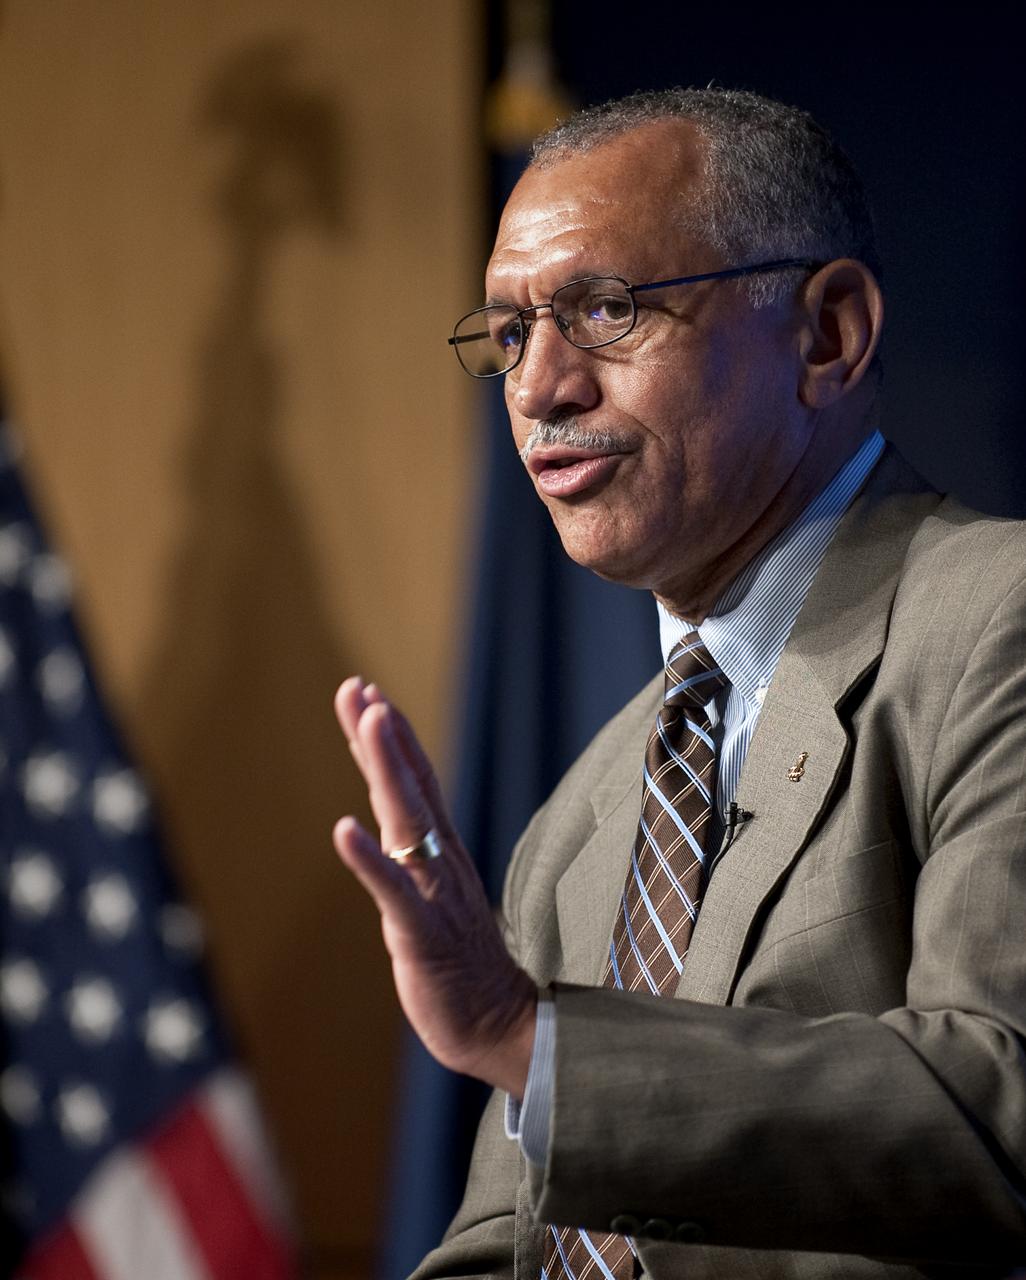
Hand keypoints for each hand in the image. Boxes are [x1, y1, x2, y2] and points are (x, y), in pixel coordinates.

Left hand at [333, 676, 536, 1097]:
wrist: (498, 1023)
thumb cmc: (460, 963)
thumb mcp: (429, 895)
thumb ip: (410, 855)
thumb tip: (381, 820)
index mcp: (441, 854)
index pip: (418, 781)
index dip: (392, 738)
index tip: (368, 694)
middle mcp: (440, 862)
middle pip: (412, 785)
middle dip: (384, 735)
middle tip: (361, 689)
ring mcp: (434, 893)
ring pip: (407, 820)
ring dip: (386, 769)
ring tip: (369, 722)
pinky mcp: (422, 933)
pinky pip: (394, 891)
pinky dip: (369, 858)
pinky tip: (343, 830)